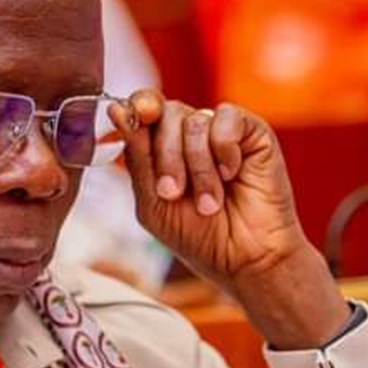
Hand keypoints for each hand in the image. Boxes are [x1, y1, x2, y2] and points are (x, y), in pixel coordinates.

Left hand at [109, 91, 350, 349]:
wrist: (244, 259)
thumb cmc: (199, 236)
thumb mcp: (152, 201)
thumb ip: (136, 156)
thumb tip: (116, 109)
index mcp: (161, 148)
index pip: (141, 109)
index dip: (136, 108)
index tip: (134, 117)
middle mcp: (189, 134)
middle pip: (165, 113)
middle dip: (165, 156)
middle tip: (173, 193)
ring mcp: (220, 130)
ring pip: (194, 121)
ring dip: (198, 167)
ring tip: (209, 202)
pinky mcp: (252, 131)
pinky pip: (226, 117)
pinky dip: (224, 150)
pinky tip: (231, 175)